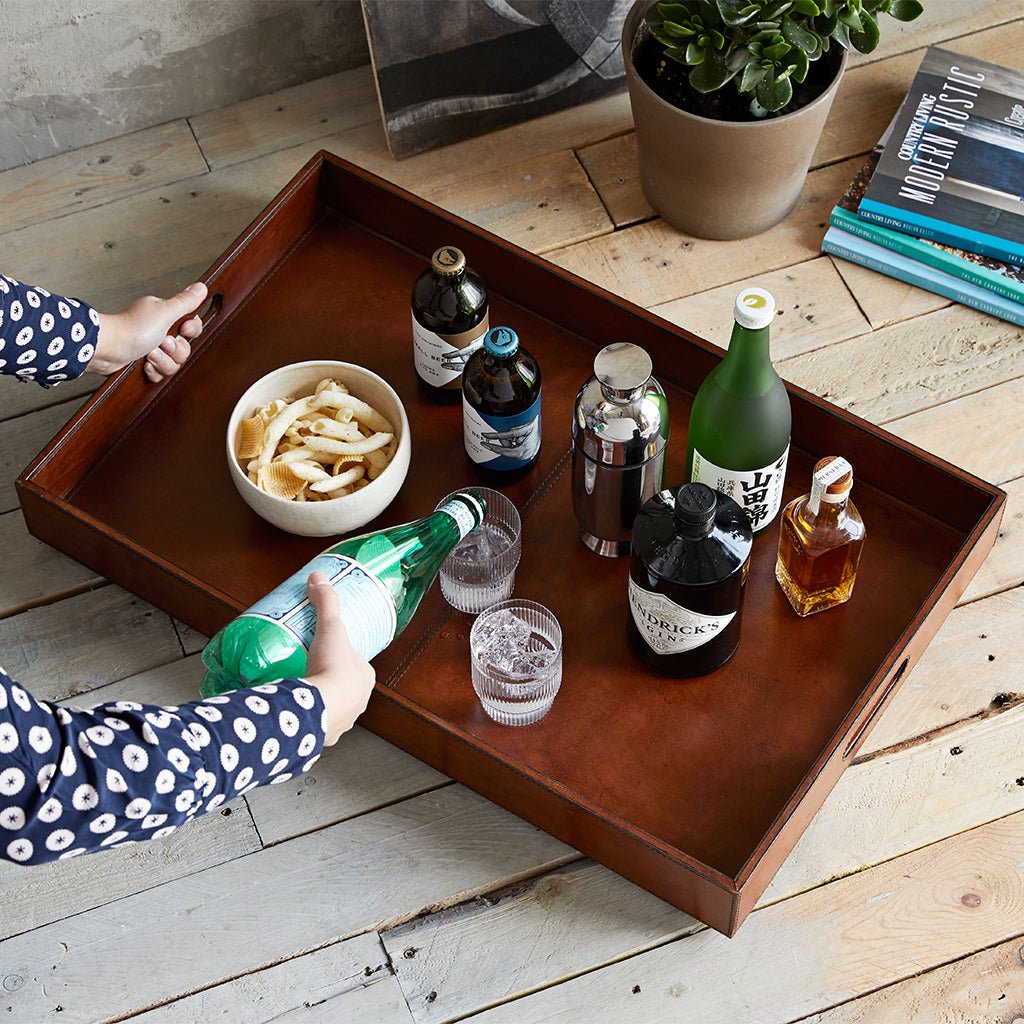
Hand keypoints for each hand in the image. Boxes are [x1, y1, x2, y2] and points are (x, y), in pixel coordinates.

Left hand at [91, 281, 207, 381]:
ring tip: (149, 354)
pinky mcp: (144, 363)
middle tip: (161, 342)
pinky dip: (153, 371)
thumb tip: (201, 287)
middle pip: (184, 348)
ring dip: (162, 361)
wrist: (108, 349)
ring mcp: (152, 348)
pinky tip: (144, 364)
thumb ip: (186, 301)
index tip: (182, 329)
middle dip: (174, 350)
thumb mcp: (165, 312)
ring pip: (174, 363)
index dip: (190, 331)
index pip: (191, 325)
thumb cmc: (131, 329)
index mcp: (165, 316)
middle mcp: (159, 331)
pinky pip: (160, 373)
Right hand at [303, 571, 375, 744]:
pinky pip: (316, 726)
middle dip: (328, 680)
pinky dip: (308, 720)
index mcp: (366, 678)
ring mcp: (343, 721)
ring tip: (299, 690)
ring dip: (319, 701)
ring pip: (332, 708)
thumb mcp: (330, 628)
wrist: (315, 709)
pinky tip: (295, 713)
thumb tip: (319, 577)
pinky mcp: (324, 736)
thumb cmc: (330, 668)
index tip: (323, 651)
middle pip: (344, 687)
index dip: (340, 656)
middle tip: (307, 668)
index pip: (354, 663)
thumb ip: (326, 602)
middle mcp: (360, 702)